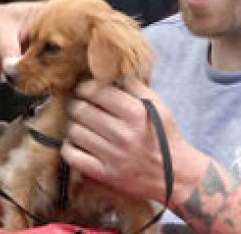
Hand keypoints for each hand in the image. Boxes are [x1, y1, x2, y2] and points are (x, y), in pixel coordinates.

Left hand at [62, 79, 194, 204]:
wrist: (177, 177)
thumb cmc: (165, 138)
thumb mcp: (159, 109)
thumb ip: (135, 87)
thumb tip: (110, 70)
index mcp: (138, 114)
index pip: (96, 91)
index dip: (85, 88)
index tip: (85, 91)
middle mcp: (125, 135)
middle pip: (80, 110)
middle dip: (77, 106)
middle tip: (81, 108)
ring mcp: (114, 156)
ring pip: (74, 131)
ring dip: (74, 126)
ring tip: (83, 126)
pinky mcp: (105, 174)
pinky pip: (71, 155)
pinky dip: (69, 147)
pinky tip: (78, 144)